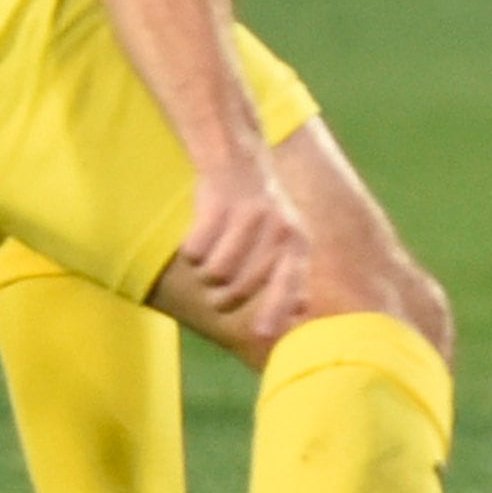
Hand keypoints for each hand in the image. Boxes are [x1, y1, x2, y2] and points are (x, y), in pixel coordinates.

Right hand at [180, 155, 309, 337]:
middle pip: (238, 289)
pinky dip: (190, 250)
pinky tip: (198, 233)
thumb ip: (290, 275)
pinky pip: (194, 252)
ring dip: (203, 270)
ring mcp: (253, 216)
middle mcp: (281, 230)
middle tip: (214, 282)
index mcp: (297, 243)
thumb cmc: (256, 212)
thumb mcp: (284, 238)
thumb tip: (302, 312)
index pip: (290, 284)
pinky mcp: (223, 205)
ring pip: (214, 273)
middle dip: (220, 296)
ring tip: (211, 249)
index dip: (276, 310)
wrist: (236, 159)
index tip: (262, 333)